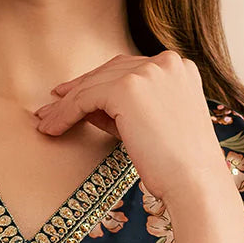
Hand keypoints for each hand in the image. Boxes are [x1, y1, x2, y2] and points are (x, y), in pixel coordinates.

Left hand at [33, 50, 230, 201]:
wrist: (195, 181)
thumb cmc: (179, 163)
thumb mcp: (155, 124)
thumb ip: (127, 107)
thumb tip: (88, 104)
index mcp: (179, 66)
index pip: (129, 69)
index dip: (98, 82)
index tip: (73, 95)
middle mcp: (165, 61)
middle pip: (109, 71)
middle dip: (78, 89)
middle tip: (53, 106)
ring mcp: (147, 72)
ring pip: (93, 84)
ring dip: (67, 104)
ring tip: (48, 122)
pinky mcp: (127, 88)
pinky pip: (84, 98)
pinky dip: (65, 113)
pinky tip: (53, 128)